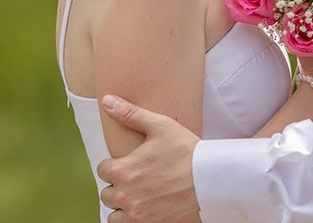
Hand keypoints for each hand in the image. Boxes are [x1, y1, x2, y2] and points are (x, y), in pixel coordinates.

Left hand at [97, 95, 200, 222]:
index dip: (115, 165)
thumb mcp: (159, 126)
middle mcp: (125, 194)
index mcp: (122, 169)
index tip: (129, 163)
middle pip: (107, 193)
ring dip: (122, 205)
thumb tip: (108, 101)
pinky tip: (144, 208)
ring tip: (138, 195)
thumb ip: (130, 114)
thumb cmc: (187, 151)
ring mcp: (136, 213)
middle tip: (136, 179)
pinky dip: (132, 219)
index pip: (102, 170)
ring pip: (114, 214)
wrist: (210, 179)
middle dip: (118, 185)